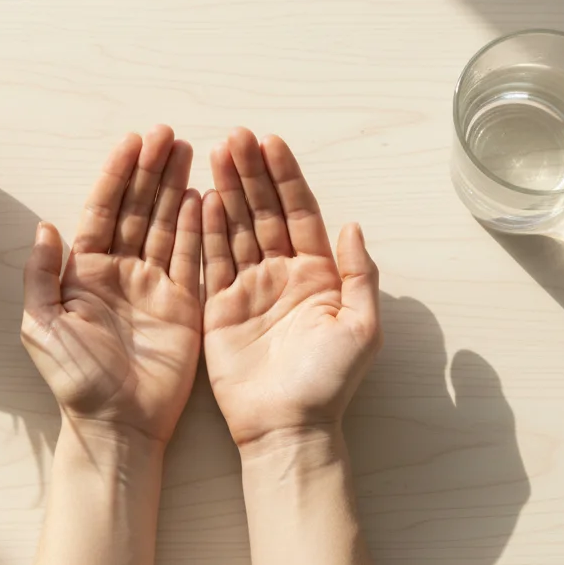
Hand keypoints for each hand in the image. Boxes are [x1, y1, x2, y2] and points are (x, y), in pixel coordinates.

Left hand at [22, 126, 202, 445]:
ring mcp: (154, 286)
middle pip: (139, 209)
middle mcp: (121, 272)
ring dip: (176, 187)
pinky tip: (204, 195)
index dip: (117, 175)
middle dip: (151, 170)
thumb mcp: (42, 326)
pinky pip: (192, 257)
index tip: (133, 141)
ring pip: (167, 224)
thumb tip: (46, 226)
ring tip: (190, 149)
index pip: (103, 211)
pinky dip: (199, 226)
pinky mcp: (183, 304)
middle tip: (168, 133)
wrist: (117, 425)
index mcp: (85, 273)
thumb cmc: (76, 380)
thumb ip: (42, 275)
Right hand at [201, 128, 381, 448]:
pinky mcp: (220, 308)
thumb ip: (360, 274)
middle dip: (251, 172)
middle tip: (235, 136)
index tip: (271, 142)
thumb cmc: (330, 383)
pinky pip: (213, 260)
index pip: (300, 212)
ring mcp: (250, 288)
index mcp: (319, 274)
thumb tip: (352, 225)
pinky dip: (207, 228)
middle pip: (265, 211)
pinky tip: (202, 197)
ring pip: (237, 227)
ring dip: (228, 189)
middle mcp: (283, 274)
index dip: (286, 177)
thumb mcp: (361, 327)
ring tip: (214, 151)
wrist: (288, 428)